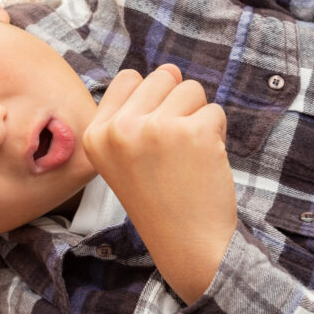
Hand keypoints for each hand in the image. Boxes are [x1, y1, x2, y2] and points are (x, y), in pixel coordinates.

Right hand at [82, 64, 236, 302]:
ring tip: (188, 156)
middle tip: (173, 149)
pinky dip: (217, 134)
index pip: (128, 78)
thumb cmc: (159, 199)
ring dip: (198, 117)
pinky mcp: (193, 133)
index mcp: (96, 134)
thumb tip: (171, 69)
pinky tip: (204, 164)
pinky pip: (215, 111)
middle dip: (176, 104)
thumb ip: (134, 114)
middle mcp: (120, 129)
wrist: (186, 244)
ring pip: (191, 89)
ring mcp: (156, 129)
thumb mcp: (122, 158)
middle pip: (162, 77)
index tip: (153, 136)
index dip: (149, 100)